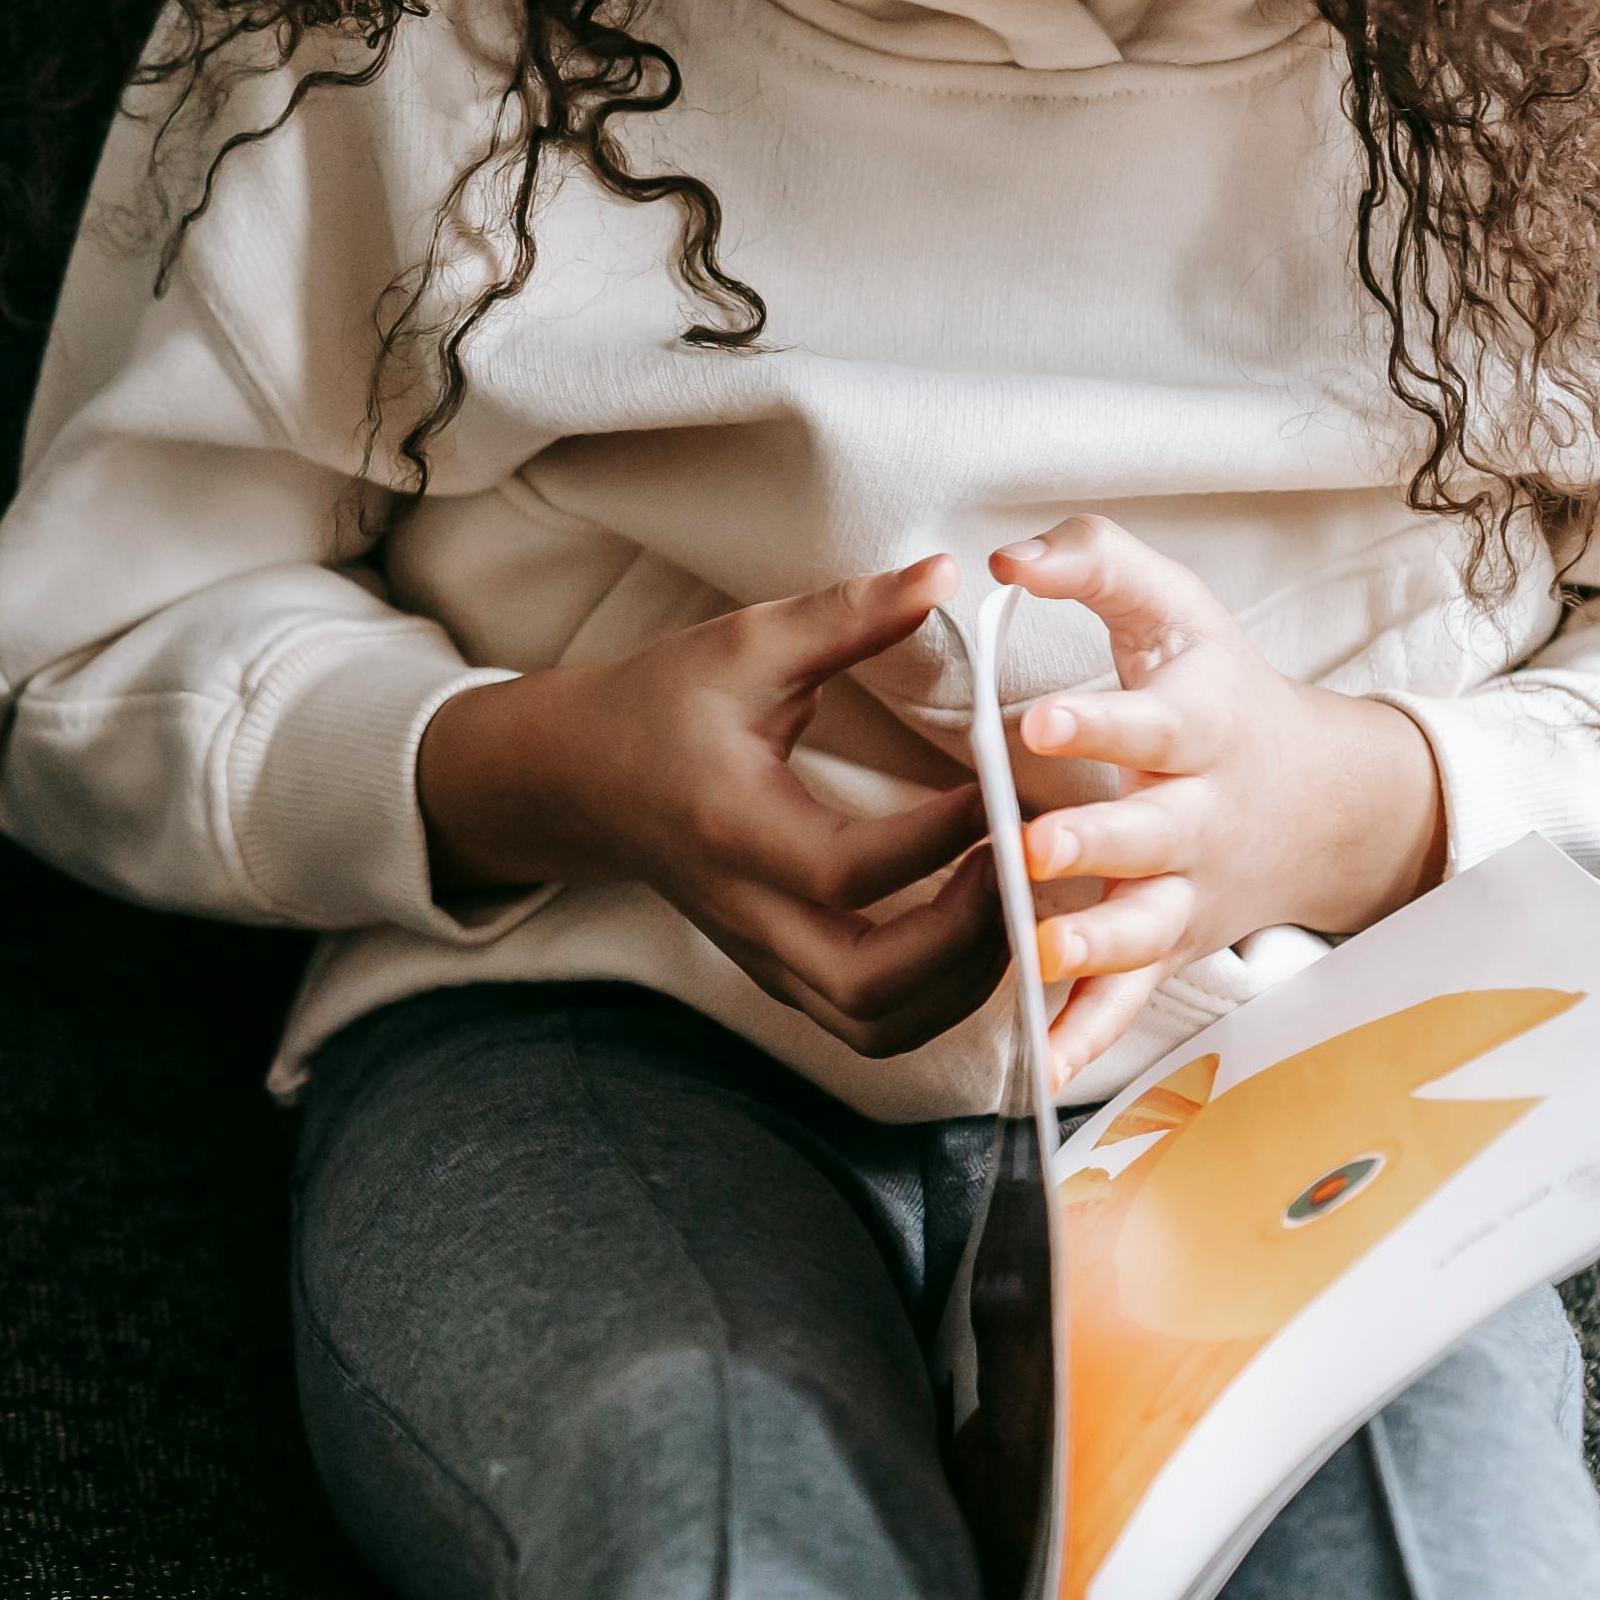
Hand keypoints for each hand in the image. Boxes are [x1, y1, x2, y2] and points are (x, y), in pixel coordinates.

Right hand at [413, 556, 1002, 1058]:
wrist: (582, 779)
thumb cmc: (663, 704)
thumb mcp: (745, 645)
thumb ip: (846, 615)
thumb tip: (945, 575)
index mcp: (730, 826)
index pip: (847, 867)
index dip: (937, 839)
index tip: (995, 784)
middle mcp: (744, 910)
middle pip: (865, 983)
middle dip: (963, 939)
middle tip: (1016, 865)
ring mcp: (760, 956)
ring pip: (875, 1024)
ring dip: (962, 983)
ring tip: (1008, 904)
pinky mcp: (777, 975)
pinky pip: (869, 1024)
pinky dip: (936, 1000)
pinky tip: (974, 936)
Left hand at [988, 517, 1449, 1075]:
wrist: (1317, 799)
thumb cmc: (1215, 686)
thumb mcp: (1172, 607)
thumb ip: (1093, 560)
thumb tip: (1004, 557)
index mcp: (1201, 725)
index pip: (1152, 721)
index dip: (1099, 722)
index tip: (1037, 721)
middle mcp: (1200, 816)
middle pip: (1151, 834)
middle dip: (1095, 842)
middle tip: (1035, 844)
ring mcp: (1187, 892)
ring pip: (1144, 927)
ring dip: (1093, 944)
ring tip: (1041, 952)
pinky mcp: (1168, 948)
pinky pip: (1130, 1001)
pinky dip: (1092, 1036)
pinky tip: (1044, 1067)